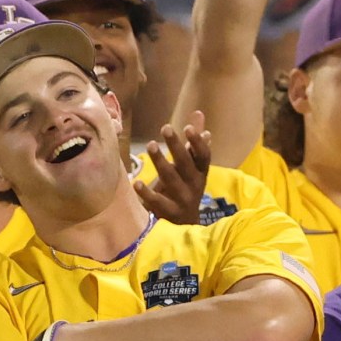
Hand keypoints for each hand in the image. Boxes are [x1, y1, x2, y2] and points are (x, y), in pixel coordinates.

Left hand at [135, 110, 212, 225]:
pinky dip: (147, 192)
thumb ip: (193, 141)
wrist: (185, 226)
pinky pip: (157, 201)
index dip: (198, 142)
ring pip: (171, 179)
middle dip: (176, 146)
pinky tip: (137, 182)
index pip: (204, 156)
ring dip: (161, 162)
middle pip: (186, 164)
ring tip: (151, 145)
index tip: (188, 128)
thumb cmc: (186, 189)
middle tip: (166, 128)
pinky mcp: (168, 213)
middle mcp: (194, 186)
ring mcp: (182, 200)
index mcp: (201, 173)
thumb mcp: (192, 168)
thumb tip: (198, 113)